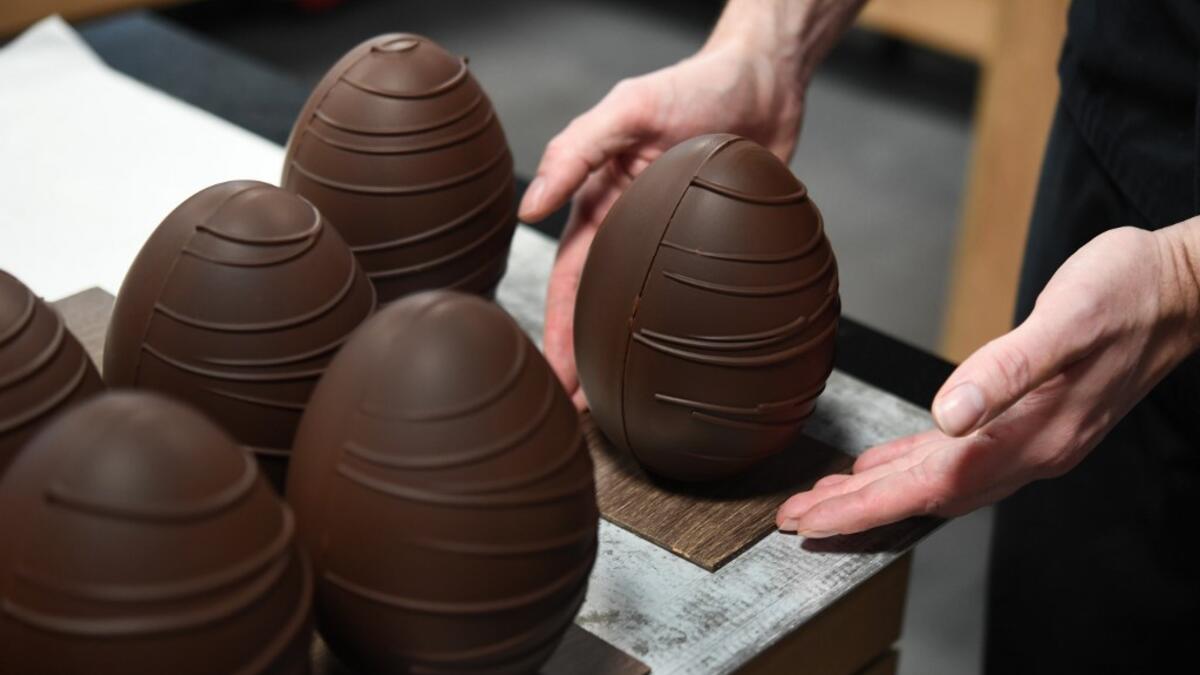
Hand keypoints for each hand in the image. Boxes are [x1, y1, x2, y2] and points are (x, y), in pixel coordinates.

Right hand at [521, 45, 805, 407]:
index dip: (561, 333)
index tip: (556, 379)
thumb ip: (577, 152)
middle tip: (586, 411)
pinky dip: (690, 335)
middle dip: (591, 360)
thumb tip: (530, 209)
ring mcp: (678, 245)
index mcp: (603, 207)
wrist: (767, 82)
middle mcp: (636, 232)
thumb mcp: (628, 110)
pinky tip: (691, 366)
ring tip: (633, 402)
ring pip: (650, 313)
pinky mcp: (720, 250)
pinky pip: (700, 301)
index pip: (571, 282)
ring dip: (637, 357)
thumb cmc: (694, 86)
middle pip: (605, 310)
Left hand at [776, 224, 1199, 536]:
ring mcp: (1032, 438)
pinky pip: (960, 458)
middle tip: (796, 519)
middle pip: (926, 495)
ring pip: (939, 481)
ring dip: (880, 492)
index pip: (931, 487)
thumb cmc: (1128, 292)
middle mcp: (1031, 448)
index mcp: (1033, 434)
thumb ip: (1008, 370)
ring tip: (825, 499)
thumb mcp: (1066, 320)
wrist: (1184, 288)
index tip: (813, 520)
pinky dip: (915, 465)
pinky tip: (886, 464)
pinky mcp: (1031, 418)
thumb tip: (948, 414)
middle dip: (858, 510)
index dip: (866, 506)